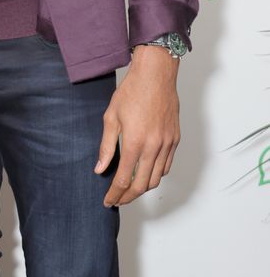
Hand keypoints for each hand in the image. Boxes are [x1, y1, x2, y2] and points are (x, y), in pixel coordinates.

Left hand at [95, 44, 179, 206]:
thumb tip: (100, 169)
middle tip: (117, 200)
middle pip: (142, 185)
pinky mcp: (175, 139)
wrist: (156, 75)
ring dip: (143, 188)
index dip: (115, 194)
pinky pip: (167, 166)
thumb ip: (106, 146)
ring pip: (157, 178)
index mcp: (135, 142)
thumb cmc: (132, 92)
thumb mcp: (111, 117)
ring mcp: (167, 144)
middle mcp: (154, 147)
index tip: (108, 201)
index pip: (124, 179)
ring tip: (130, 189)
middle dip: (128, 197)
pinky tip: (145, 172)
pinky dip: (155, 175)